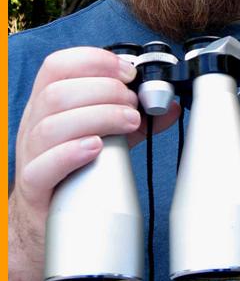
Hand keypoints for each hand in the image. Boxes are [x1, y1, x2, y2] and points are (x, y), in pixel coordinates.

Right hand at [9, 46, 180, 280]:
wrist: (44, 220)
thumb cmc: (74, 169)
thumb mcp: (104, 133)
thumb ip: (134, 117)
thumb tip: (168, 104)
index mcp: (47, 102)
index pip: (58, 65)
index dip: (94, 60)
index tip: (127, 71)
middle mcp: (33, 123)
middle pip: (58, 93)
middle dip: (105, 91)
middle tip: (134, 105)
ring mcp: (30, 155)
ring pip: (51, 125)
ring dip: (97, 117)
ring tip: (130, 123)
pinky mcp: (34, 187)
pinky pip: (42, 166)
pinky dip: (71, 152)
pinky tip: (97, 148)